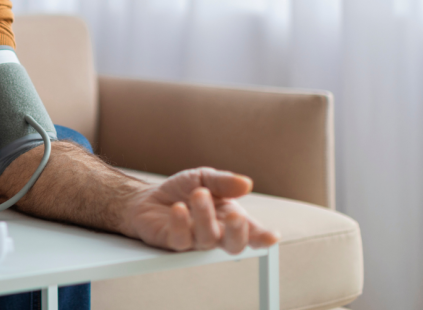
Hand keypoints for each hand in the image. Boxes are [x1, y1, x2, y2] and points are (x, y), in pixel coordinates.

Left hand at [123, 167, 279, 253]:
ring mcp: (195, 240)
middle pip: (233, 244)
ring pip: (207, 239)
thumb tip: (246, 183)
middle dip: (238, 232)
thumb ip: (224, 181)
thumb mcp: (204, 177)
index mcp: (229, 218)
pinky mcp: (173, 242)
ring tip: (199, 193)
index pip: (251, 233)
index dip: (263, 237)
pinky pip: (181, 240)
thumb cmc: (182, 190)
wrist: (149, 196)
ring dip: (205, 216)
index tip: (272, 237)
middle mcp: (216, 233)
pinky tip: (178, 208)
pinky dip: (181, 224)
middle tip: (235, 215)